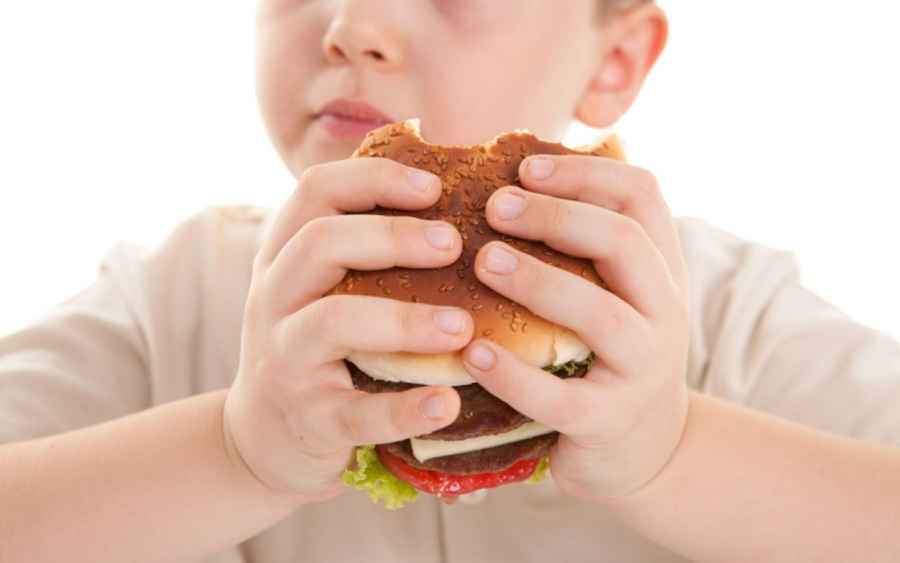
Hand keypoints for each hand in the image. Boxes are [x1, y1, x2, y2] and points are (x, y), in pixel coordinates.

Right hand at [224, 158, 472, 500]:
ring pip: (333, 322)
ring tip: (462, 327)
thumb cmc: (318, 344)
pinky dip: (404, 409)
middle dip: (393, 236)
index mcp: (285, 255)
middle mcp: (274, 298)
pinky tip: (447, 403)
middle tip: (455, 244)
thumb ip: (363, 245)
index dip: (376, 178)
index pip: (317, 191)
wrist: (265, 437)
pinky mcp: (310, 420)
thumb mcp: (322, 286)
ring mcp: (286, 359)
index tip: (435, 186)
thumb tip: (452, 187)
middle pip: (320, 243)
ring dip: (404, 320)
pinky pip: (357, 413)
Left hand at [460, 155, 689, 500]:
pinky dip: (513, 374)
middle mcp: (663, 312)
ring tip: (483, 262)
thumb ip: (585, 246)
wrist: (647, 449)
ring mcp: (641, 369)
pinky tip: (472, 353)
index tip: (524, 168)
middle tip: (494, 206)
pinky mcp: (606, 422)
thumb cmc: (609, 355)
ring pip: (599, 313)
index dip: (585, 172)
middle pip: (623, 242)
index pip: (642, 196)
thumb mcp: (617, 294)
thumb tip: (509, 177)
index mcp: (661, 269)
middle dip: (555, 216)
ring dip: (537, 281)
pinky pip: (559, 396)